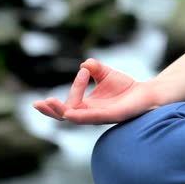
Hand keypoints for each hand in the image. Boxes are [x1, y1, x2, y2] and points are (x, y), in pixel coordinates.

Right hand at [33, 59, 159, 124]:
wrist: (147, 94)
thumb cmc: (126, 87)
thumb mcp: (105, 74)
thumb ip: (94, 68)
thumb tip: (84, 65)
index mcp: (87, 106)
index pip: (71, 101)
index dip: (74, 86)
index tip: (84, 72)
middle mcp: (91, 114)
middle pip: (65, 116)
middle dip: (50, 111)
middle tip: (37, 104)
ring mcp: (100, 117)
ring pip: (76, 119)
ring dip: (61, 112)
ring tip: (49, 104)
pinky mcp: (112, 117)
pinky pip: (94, 118)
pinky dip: (81, 116)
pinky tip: (70, 114)